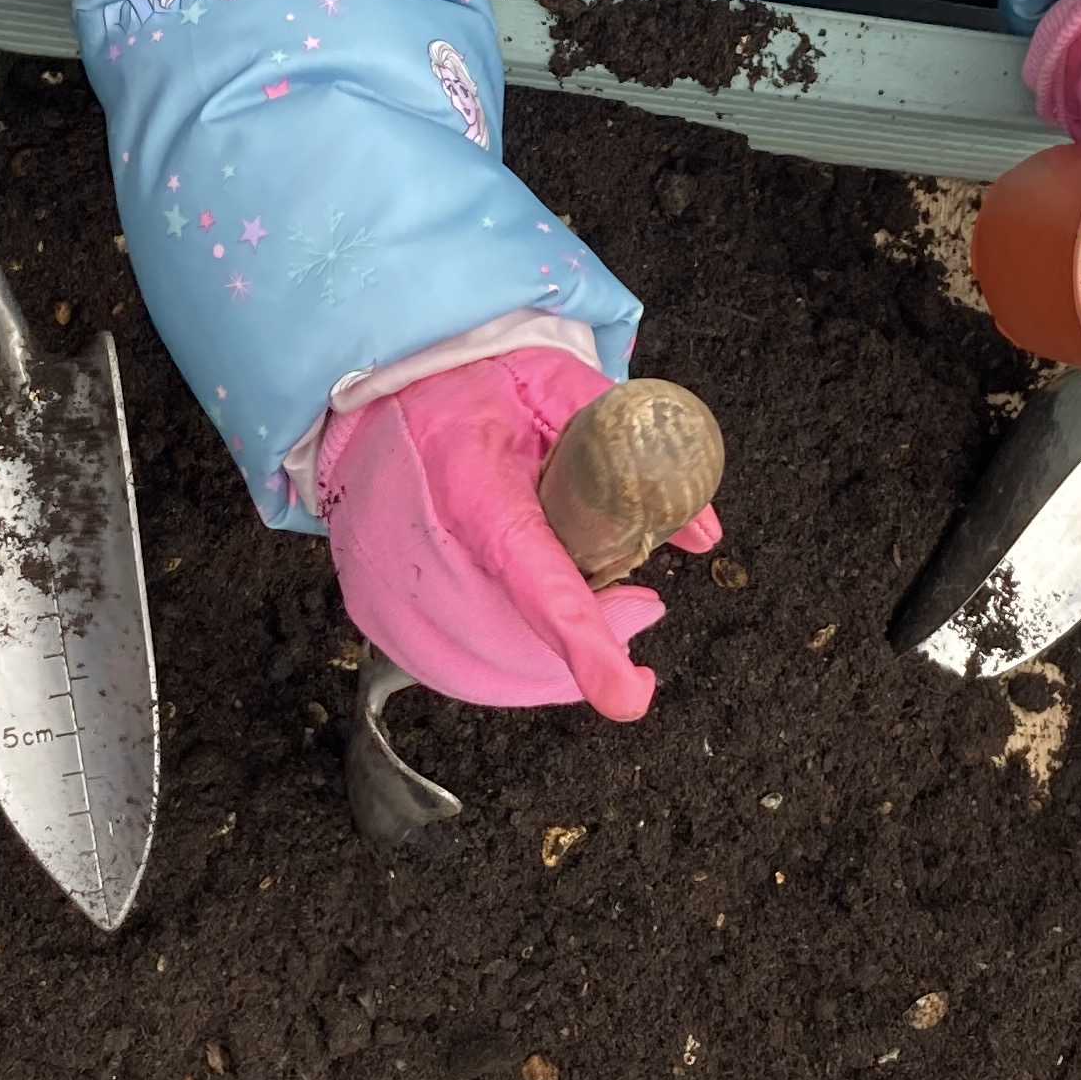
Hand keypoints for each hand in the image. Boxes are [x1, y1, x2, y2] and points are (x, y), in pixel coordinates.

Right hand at [319, 351, 719, 722]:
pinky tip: (538, 639)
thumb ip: (637, 452)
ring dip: (555, 665)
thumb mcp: (559, 387)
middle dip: (596, 644)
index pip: (534, 577)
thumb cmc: (464, 389)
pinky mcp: (380, 614)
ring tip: (594, 616)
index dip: (584, 640)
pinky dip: (510, 668)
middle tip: (639, 607)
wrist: (378, 399)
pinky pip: (457, 670)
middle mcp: (425, 548)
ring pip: (492, 671)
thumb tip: (702, 533)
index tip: (627, 692)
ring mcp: (393, 589)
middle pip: (521, 640)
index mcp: (472, 487)